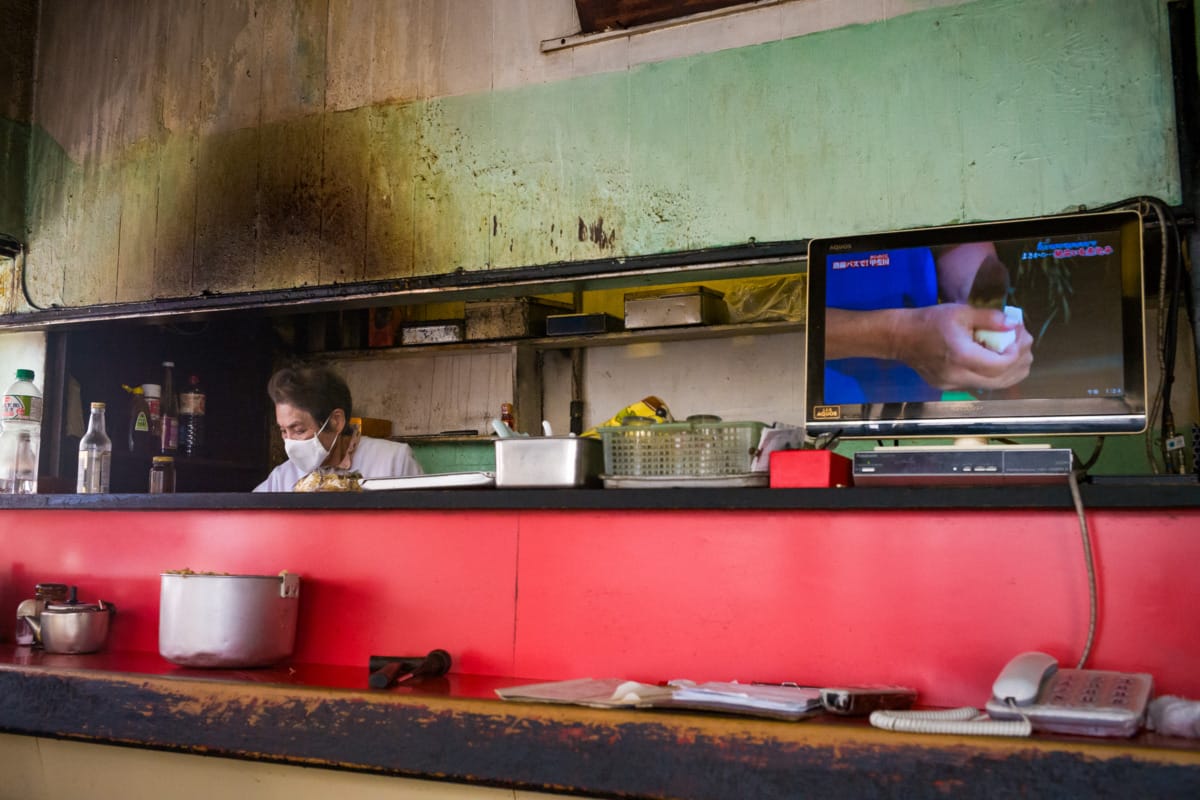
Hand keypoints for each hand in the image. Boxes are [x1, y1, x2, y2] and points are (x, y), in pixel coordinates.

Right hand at [898, 304, 1032, 389]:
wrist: (900, 337)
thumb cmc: (929, 321)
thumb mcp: (960, 312)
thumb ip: (989, 318)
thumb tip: (1013, 325)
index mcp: (961, 356)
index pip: (1001, 364)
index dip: (1017, 351)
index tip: (1020, 334)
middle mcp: (958, 376)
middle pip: (1002, 380)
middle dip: (1020, 362)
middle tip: (1025, 344)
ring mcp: (953, 386)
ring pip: (994, 386)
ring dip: (1011, 371)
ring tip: (1017, 353)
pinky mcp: (949, 388)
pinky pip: (980, 384)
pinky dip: (994, 374)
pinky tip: (996, 359)